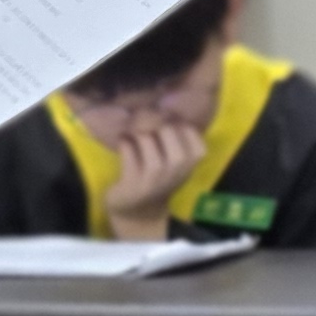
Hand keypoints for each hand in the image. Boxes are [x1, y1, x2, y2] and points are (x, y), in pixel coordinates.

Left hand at [98, 116, 199, 235]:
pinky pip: (127, 150)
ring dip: (136, 134)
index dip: (175, 122)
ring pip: (146, 139)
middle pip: (168, 130)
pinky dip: (124, 143)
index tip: (165, 124)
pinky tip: (124, 143)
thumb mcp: (176, 161)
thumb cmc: (158, 179)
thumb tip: (164, 103)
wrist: (139, 211)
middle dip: (154, 124)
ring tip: (134, 136)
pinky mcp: (133, 182)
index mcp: (191, 162)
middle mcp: (177, 170)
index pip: (191, 130)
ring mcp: (155, 178)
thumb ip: (176, 138)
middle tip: (146, 127)